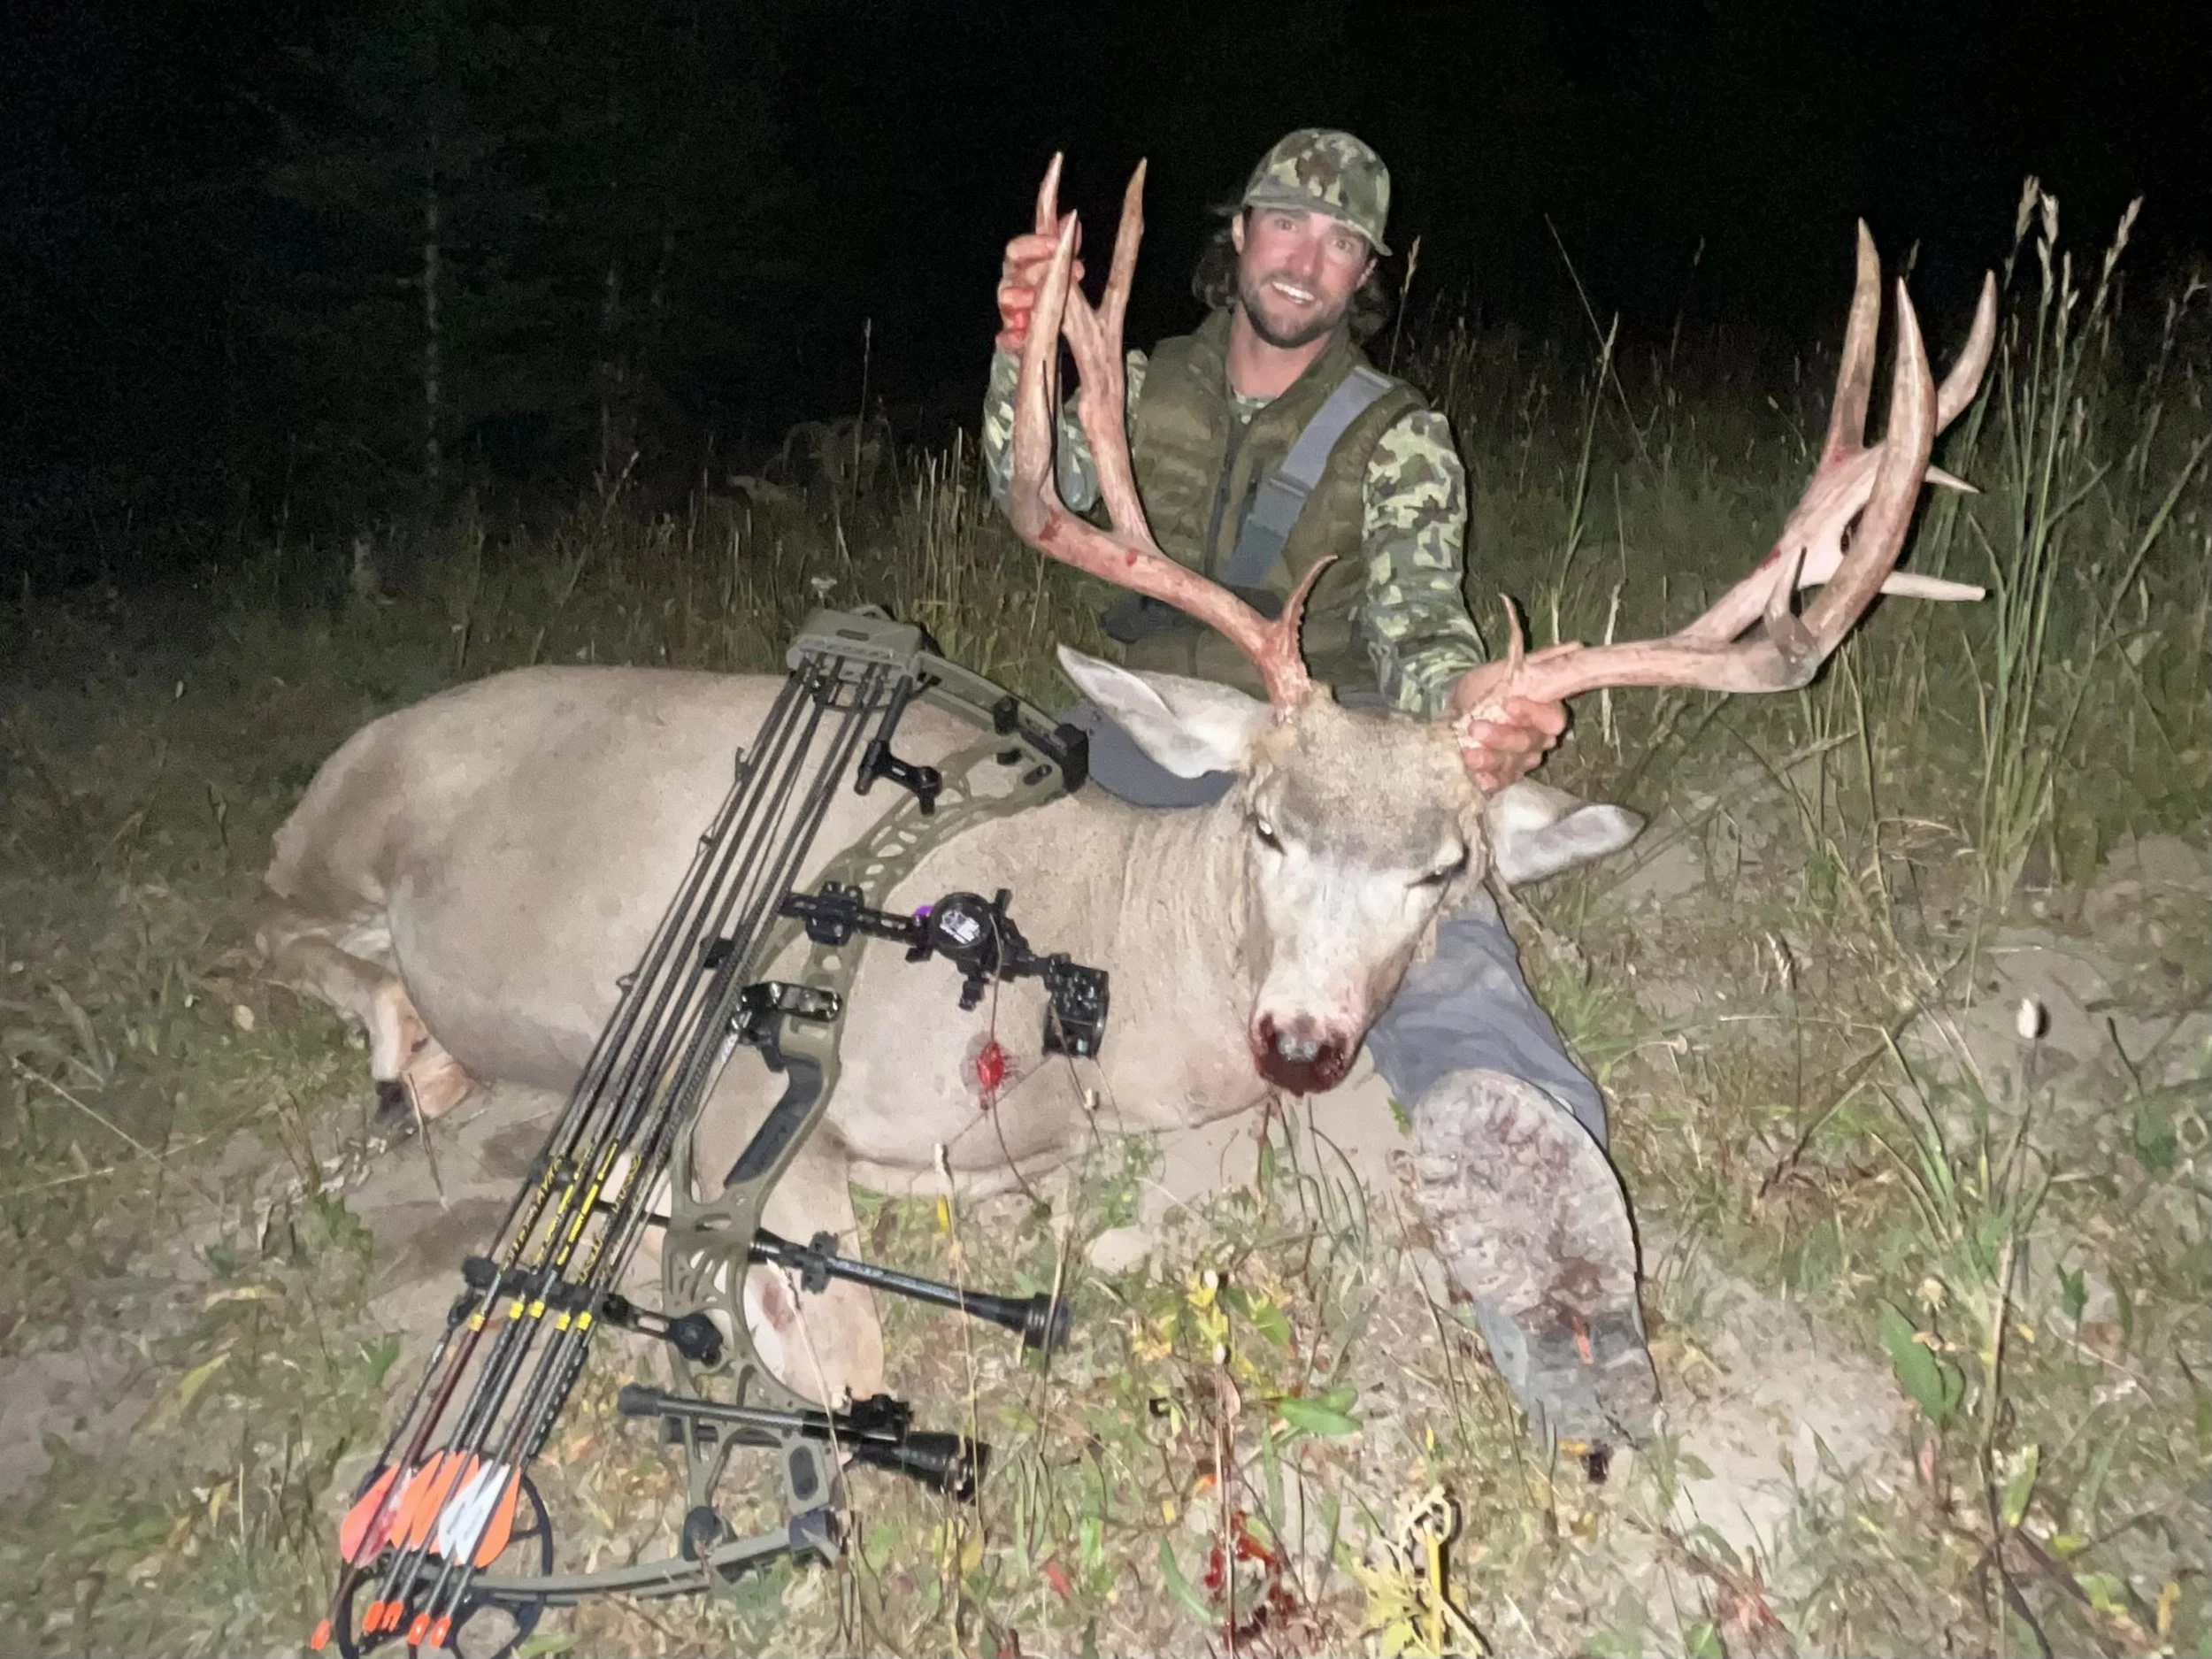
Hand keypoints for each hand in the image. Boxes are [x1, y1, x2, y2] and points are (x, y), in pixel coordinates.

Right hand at [995, 219, 1082, 353]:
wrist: (1040, 330)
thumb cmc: (1047, 290)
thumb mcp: (1057, 266)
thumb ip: (1063, 244)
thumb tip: (1072, 218)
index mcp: (1020, 266)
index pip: (1017, 249)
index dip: (1033, 245)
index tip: (1055, 243)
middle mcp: (1010, 285)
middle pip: (1014, 272)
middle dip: (1037, 271)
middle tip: (1063, 275)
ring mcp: (1008, 312)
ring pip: (1006, 300)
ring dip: (1022, 298)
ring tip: (1037, 300)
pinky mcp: (1009, 339)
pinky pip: (1005, 338)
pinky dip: (1012, 337)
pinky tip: (1022, 335)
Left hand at [1450, 659, 1567, 791]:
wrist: (1457, 710)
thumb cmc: (1484, 688)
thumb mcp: (1504, 671)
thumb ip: (1539, 662)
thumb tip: (1577, 647)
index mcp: (1544, 712)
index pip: (1552, 718)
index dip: (1533, 713)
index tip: (1508, 703)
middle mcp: (1538, 739)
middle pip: (1529, 743)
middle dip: (1502, 737)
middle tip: (1475, 727)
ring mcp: (1521, 759)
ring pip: (1514, 764)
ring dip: (1492, 761)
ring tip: (1469, 754)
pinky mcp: (1504, 775)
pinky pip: (1502, 782)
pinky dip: (1491, 781)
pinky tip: (1478, 778)